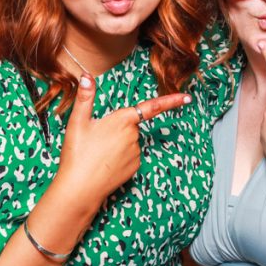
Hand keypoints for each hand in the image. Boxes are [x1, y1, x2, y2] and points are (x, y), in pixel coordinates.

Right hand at [56, 75, 188, 204]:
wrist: (79, 189)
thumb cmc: (78, 154)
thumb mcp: (78, 122)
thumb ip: (85, 97)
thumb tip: (87, 76)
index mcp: (123, 120)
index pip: (152, 107)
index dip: (171, 101)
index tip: (188, 98)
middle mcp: (134, 136)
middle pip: (130, 125)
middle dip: (116, 128)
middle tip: (95, 139)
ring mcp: (136, 153)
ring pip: (130, 141)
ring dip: (117, 143)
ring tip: (96, 153)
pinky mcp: (135, 167)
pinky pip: (131, 155)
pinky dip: (120, 157)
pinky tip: (105, 164)